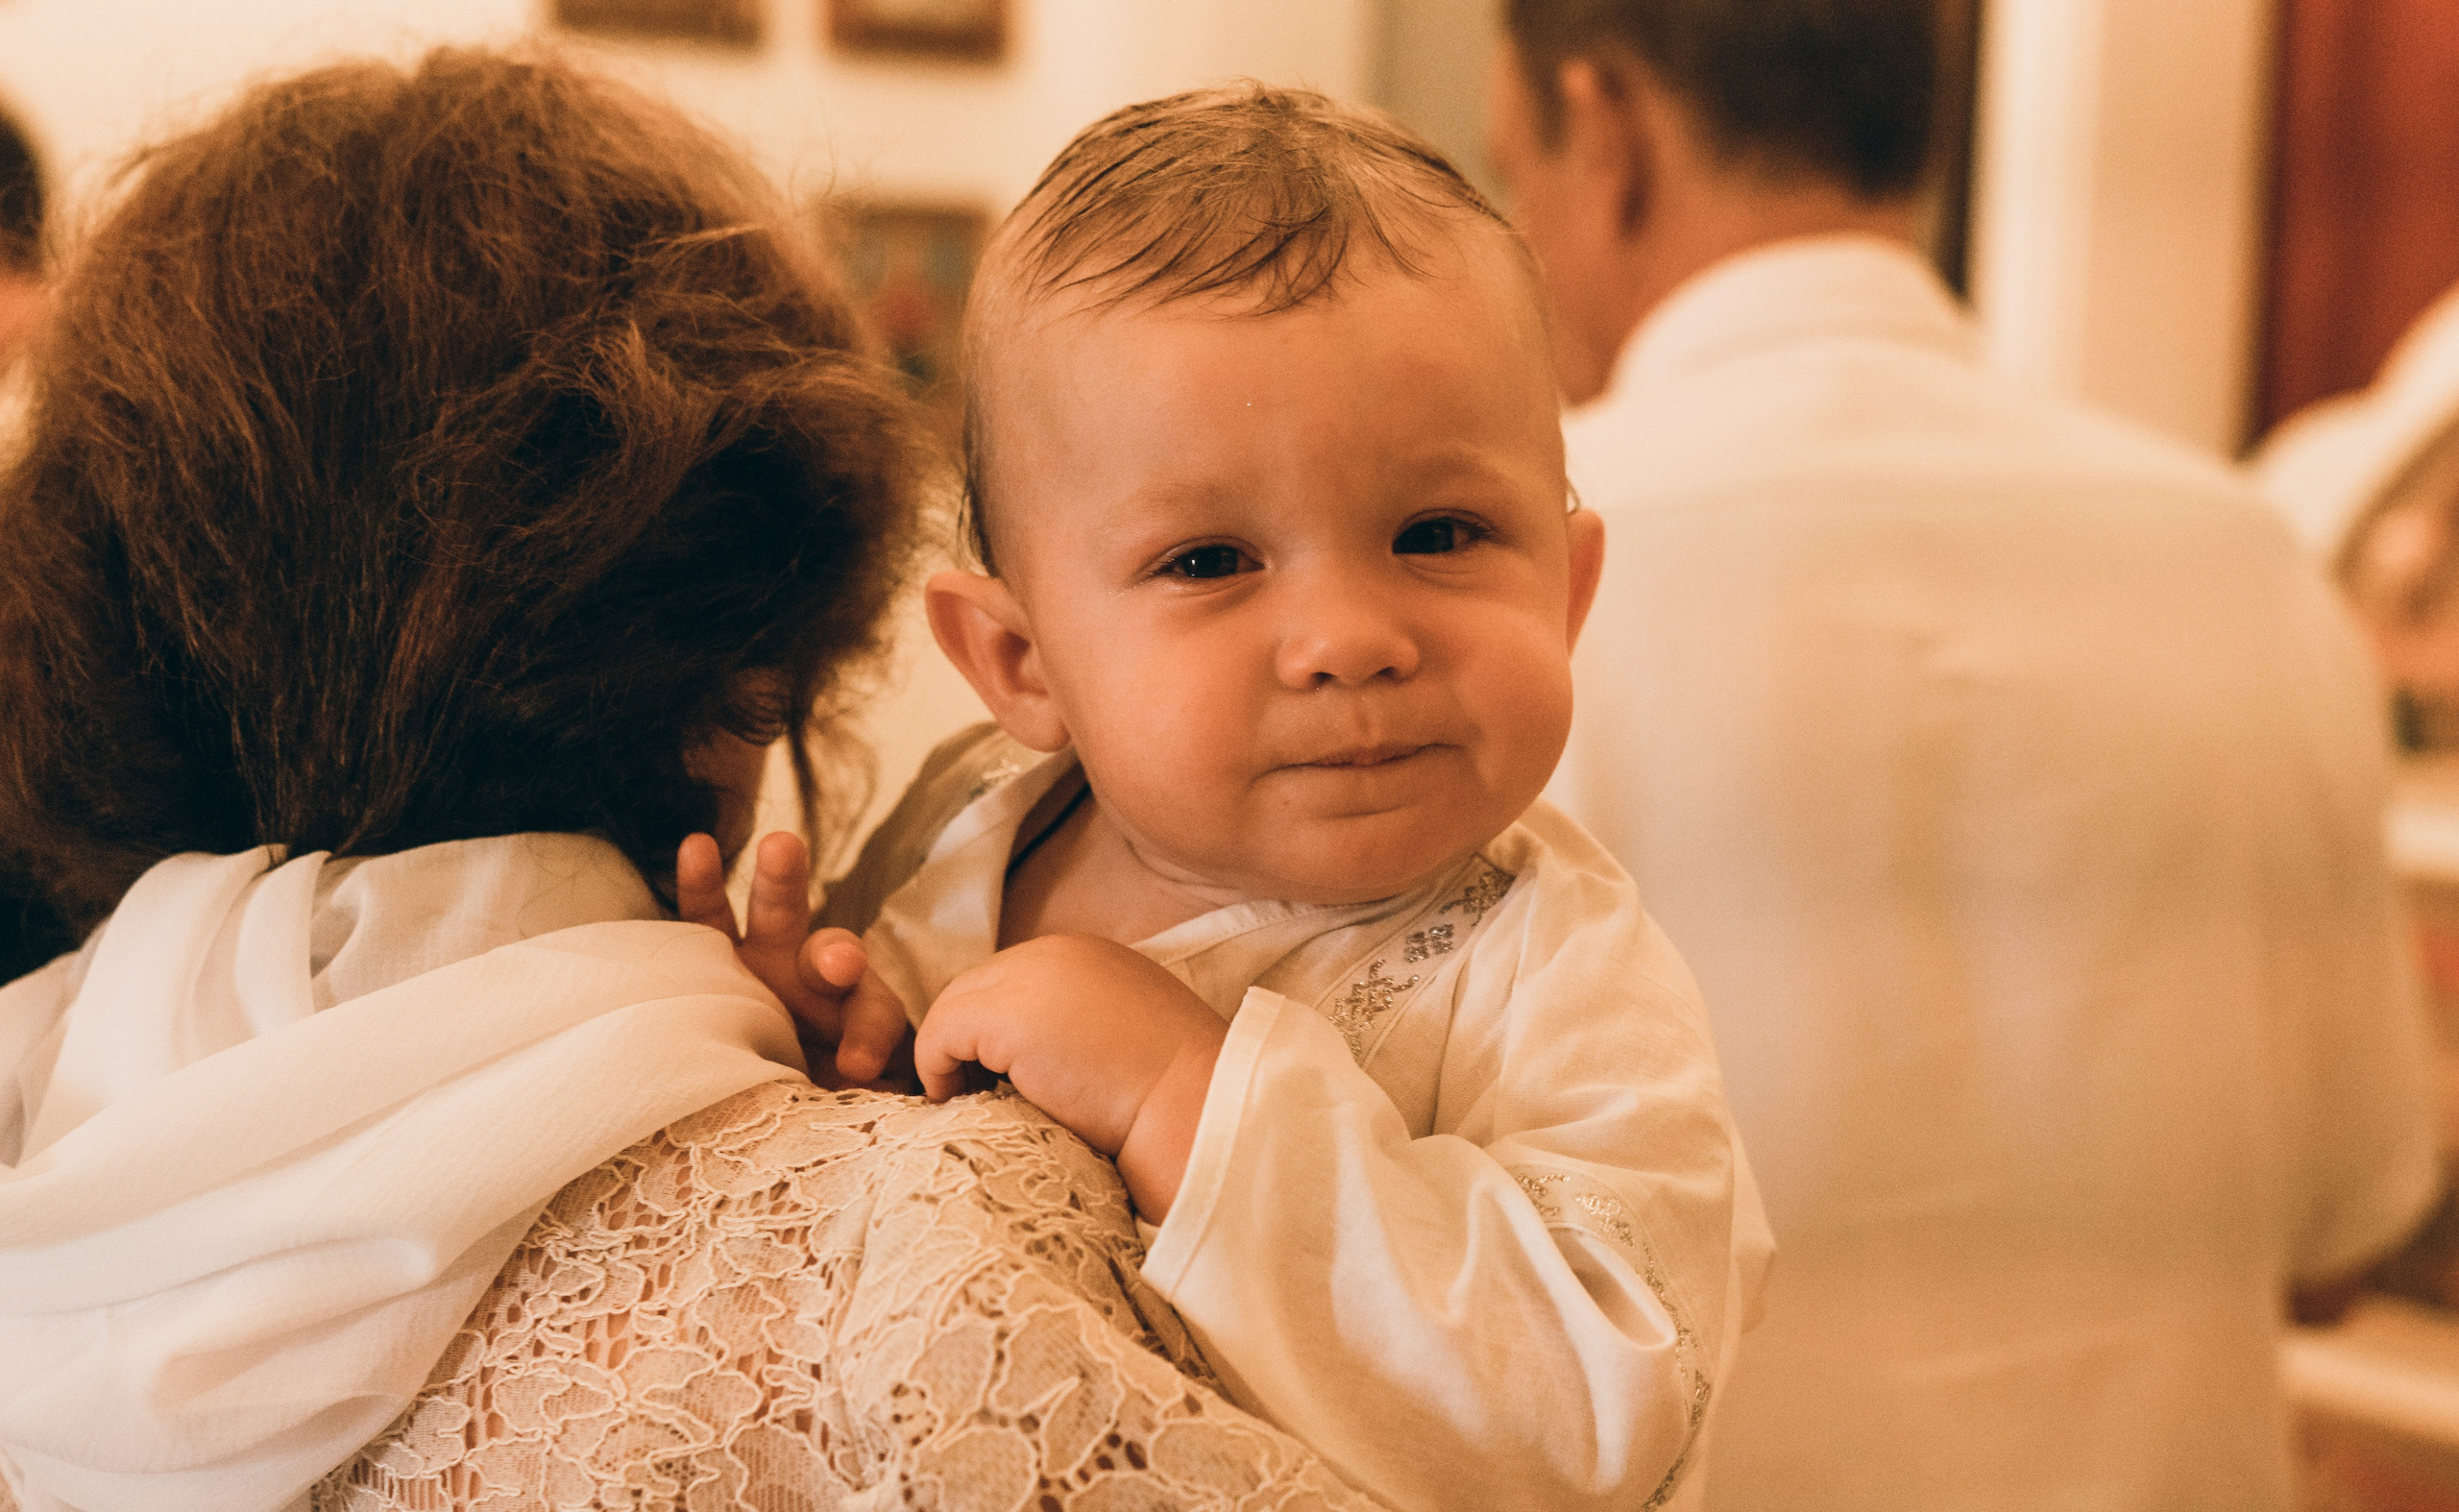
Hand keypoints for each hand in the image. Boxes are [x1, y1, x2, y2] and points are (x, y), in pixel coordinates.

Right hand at [675, 831, 913, 1088]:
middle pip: (834, 955)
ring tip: (781, 847)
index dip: (867, 1035)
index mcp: (856, 1017)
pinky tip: (696, 846)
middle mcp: (816, 981)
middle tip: (838, 962)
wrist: (757, 1085)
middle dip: (836, 953)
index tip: (858, 1065)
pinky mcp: (716, 957)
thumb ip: (867, 1099)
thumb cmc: (815, 1091)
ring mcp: (766, 960)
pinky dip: (702, 885)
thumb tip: (872, 1107)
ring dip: (781, 882)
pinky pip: (706, 919)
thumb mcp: (849, 1101)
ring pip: (778, 915)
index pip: (873, 1016)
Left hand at [916, 933, 1226, 1220]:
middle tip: (971, 1092)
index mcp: (1089, 954)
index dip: (999, 1029)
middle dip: (969, 1038)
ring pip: (954, 1007)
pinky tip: (956, 1103)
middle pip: (978, 987)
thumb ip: (1084, 1026)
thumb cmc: (1176, 1096)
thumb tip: (1037, 1059)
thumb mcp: (1129, 1036)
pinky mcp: (1004, 1016)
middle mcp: (1055, 952)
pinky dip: (936, 1070)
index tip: (1000, 1077)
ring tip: (964, 1101)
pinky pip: (938, 1035)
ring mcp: (1027, 977)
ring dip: (951, 1054)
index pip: (1014, 979)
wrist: (1193, 1110)